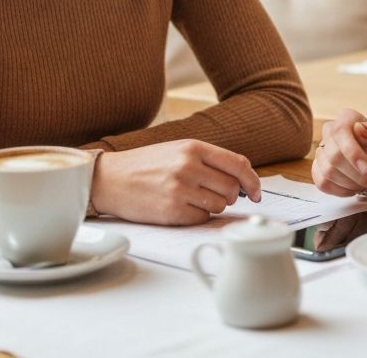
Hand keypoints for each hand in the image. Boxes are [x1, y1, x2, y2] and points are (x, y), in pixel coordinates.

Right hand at [91, 140, 261, 224]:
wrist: (110, 179)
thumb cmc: (147, 165)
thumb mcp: (178, 150)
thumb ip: (209, 160)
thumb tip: (242, 181)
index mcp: (194, 147)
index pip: (238, 164)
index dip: (253, 181)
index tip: (257, 193)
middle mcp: (189, 166)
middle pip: (232, 189)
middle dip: (229, 196)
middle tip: (211, 195)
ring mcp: (180, 189)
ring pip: (219, 206)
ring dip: (211, 207)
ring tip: (191, 199)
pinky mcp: (171, 211)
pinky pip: (201, 220)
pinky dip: (196, 218)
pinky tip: (180, 208)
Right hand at [311, 108, 366, 195]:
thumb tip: (359, 128)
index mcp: (346, 118)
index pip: (340, 132)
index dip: (352, 153)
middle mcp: (330, 131)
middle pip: (334, 157)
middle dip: (358, 175)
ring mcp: (322, 150)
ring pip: (328, 172)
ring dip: (352, 184)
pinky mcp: (318, 168)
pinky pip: (322, 183)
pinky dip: (341, 190)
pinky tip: (355, 188)